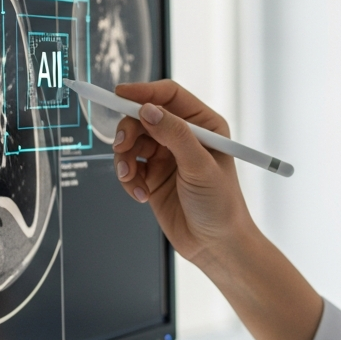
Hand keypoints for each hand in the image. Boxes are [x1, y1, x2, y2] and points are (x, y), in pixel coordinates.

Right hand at [110, 79, 323, 339]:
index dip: (143, 93)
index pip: (169, 96)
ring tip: (130, 178)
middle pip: (143, 117)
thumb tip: (148, 110)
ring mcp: (167, 156)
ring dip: (124, 158)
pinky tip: (139, 195)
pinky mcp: (153, 177)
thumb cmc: (221, 206)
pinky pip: (129, 166)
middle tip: (122, 147)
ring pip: (132, 141)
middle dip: (129, 131)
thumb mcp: (200, 166)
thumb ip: (174, 135)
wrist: (216, 246)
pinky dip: (128, 178)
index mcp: (204, 125)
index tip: (119, 95)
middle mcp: (184, 137)